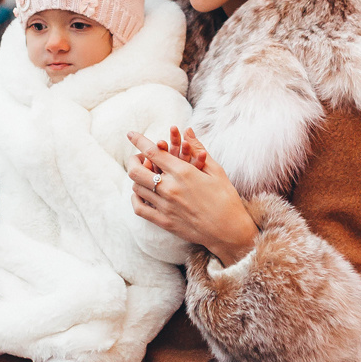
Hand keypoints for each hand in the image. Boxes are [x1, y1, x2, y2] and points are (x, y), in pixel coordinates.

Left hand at [127, 127, 258, 267]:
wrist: (229, 231)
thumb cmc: (226, 198)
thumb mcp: (216, 170)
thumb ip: (198, 149)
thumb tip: (187, 130)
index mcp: (183, 172)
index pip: (152, 152)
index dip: (139, 140)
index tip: (131, 134)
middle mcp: (170, 188)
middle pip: (136, 171)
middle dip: (133, 160)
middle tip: (138, 157)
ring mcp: (165, 206)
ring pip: (136, 188)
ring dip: (137, 178)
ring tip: (144, 174)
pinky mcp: (164, 222)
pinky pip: (139, 208)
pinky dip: (135, 198)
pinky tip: (141, 193)